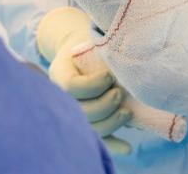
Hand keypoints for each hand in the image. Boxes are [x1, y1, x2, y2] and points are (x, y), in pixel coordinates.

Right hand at [37, 7, 132, 156]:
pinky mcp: (85, 122)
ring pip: (89, 127)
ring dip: (112, 123)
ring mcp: (71, 111)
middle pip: (80, 111)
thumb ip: (104, 48)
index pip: (71, 87)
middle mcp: (60, 95)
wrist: (81, 51)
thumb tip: (128, 58)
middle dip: (105, 105)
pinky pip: (97, 139)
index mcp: (59, 72)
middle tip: (120, 93)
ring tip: (128, 113)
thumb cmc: (91, 43)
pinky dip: (113, 145)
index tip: (110, 76)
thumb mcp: (92, 40)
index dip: (93, 85)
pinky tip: (127, 148)